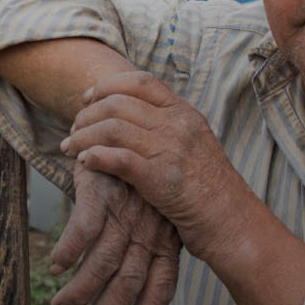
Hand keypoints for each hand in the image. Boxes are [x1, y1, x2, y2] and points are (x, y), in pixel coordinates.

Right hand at [48, 161, 180, 304]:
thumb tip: (128, 298)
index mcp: (167, 240)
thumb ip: (145, 253)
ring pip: (103, 262)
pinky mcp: (101, 190)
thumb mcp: (151, 216)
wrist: (118, 126)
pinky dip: (69, 252)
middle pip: (130, 282)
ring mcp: (125, 210)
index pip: (162, 288)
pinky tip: (56, 268)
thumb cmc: (132, 181)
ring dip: (80, 291)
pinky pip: (84, 229)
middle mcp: (149, 229)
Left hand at [60, 70, 249, 256]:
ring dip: (83, 137)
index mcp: (185, 113)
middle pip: (118, 103)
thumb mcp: (194, 145)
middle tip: (74, 131)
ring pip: (112, 128)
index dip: (107, 86)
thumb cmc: (210, 189)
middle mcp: (177, 125)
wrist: (233, 222)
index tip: (87, 99)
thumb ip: (168, 127)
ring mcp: (170, 150)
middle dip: (86, 115)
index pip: (141, 82)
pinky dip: (95, 157)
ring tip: (71, 149)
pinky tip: (85, 163)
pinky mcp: (160, 179)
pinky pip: (117, 158)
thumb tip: (133, 117)